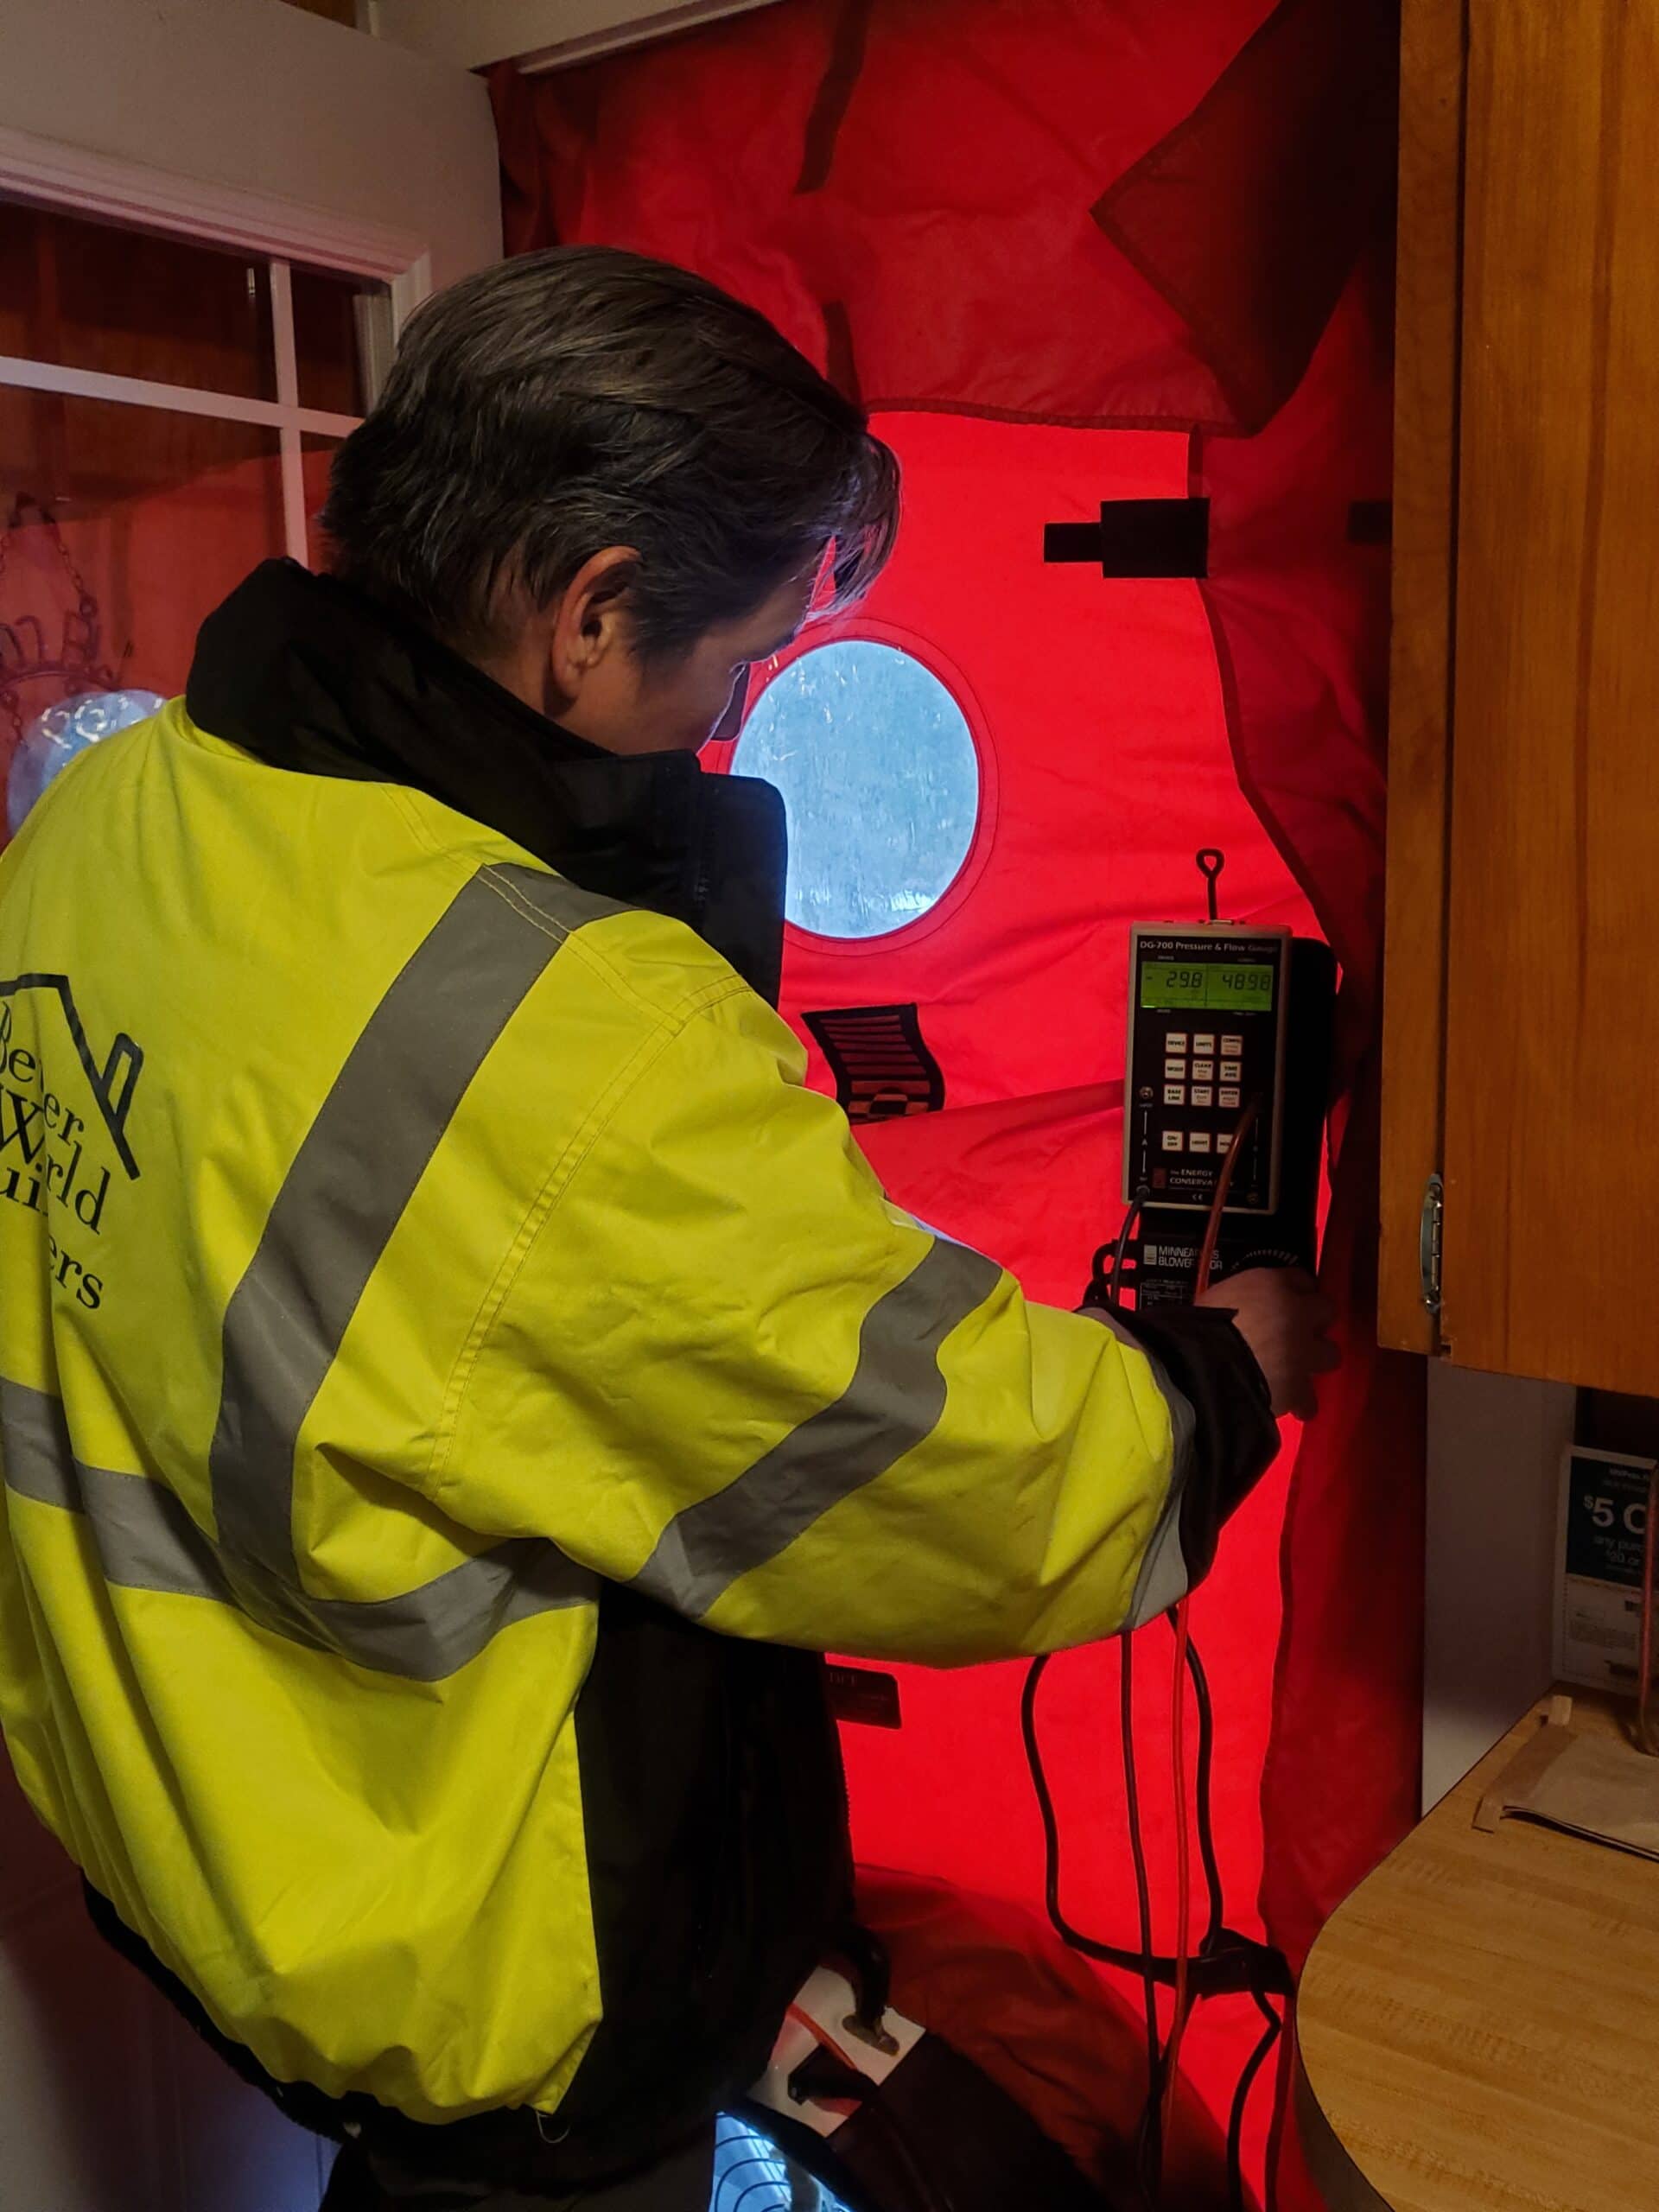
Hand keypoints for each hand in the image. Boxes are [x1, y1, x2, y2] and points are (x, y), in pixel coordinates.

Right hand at [1196, 1267, 1338, 1420]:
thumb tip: (1241, 1309)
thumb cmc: (1197, 1326)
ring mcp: (1304, 1351)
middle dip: (1314, 1322)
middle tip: (1295, 1332)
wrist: (1201, 1366)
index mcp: (1272, 1284)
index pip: (1302, 1279)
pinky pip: (1309, 1399)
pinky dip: (1300, 1402)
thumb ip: (1240, 1300)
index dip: (1296, 1292)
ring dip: (1314, 1360)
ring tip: (1294, 1371)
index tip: (1287, 1301)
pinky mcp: (1300, 1387)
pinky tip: (1289, 1404)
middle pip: (1326, 1309)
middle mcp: (1297, 1313)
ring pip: (1331, 1354)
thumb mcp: (1216, 1298)